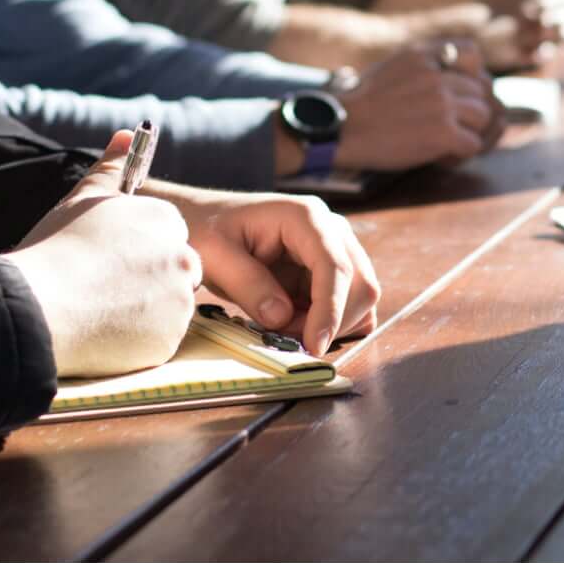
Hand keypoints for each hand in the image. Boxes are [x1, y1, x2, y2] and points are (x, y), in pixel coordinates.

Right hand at [8, 131, 201, 377]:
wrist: (39, 307)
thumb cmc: (57, 248)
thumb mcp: (83, 198)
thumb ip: (111, 167)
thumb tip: (126, 134)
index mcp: (165, 220)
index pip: (167, 235)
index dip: (138, 249)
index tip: (111, 260)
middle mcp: (182, 258)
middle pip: (176, 270)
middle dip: (149, 279)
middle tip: (106, 287)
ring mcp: (179, 302)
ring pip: (169, 306)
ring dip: (145, 309)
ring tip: (101, 309)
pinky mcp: (169, 341)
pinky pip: (160, 339)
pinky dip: (139, 339)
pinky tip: (105, 331)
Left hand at [145, 183, 380, 356]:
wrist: (203, 220)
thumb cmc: (206, 229)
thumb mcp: (215, 255)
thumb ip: (248, 284)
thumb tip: (282, 317)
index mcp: (305, 217)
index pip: (335, 266)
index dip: (330, 309)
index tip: (313, 345)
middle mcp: (330, 229)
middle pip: (360, 284)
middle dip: (330, 321)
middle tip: (284, 336)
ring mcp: (334, 249)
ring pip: (359, 298)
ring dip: (330, 324)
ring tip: (283, 326)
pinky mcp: (329, 270)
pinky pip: (348, 305)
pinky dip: (330, 324)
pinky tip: (294, 323)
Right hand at [333, 40, 505, 170]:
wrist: (340, 129)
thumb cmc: (360, 105)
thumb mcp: (390, 67)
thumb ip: (422, 67)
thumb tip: (452, 80)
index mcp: (423, 55)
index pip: (472, 53)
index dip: (472, 74)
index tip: (457, 91)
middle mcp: (437, 75)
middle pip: (481, 90)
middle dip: (470, 110)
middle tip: (451, 126)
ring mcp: (442, 103)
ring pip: (483, 117)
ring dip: (468, 133)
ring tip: (445, 142)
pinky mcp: (443, 133)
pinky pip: (473, 144)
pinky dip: (459, 154)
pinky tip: (440, 156)